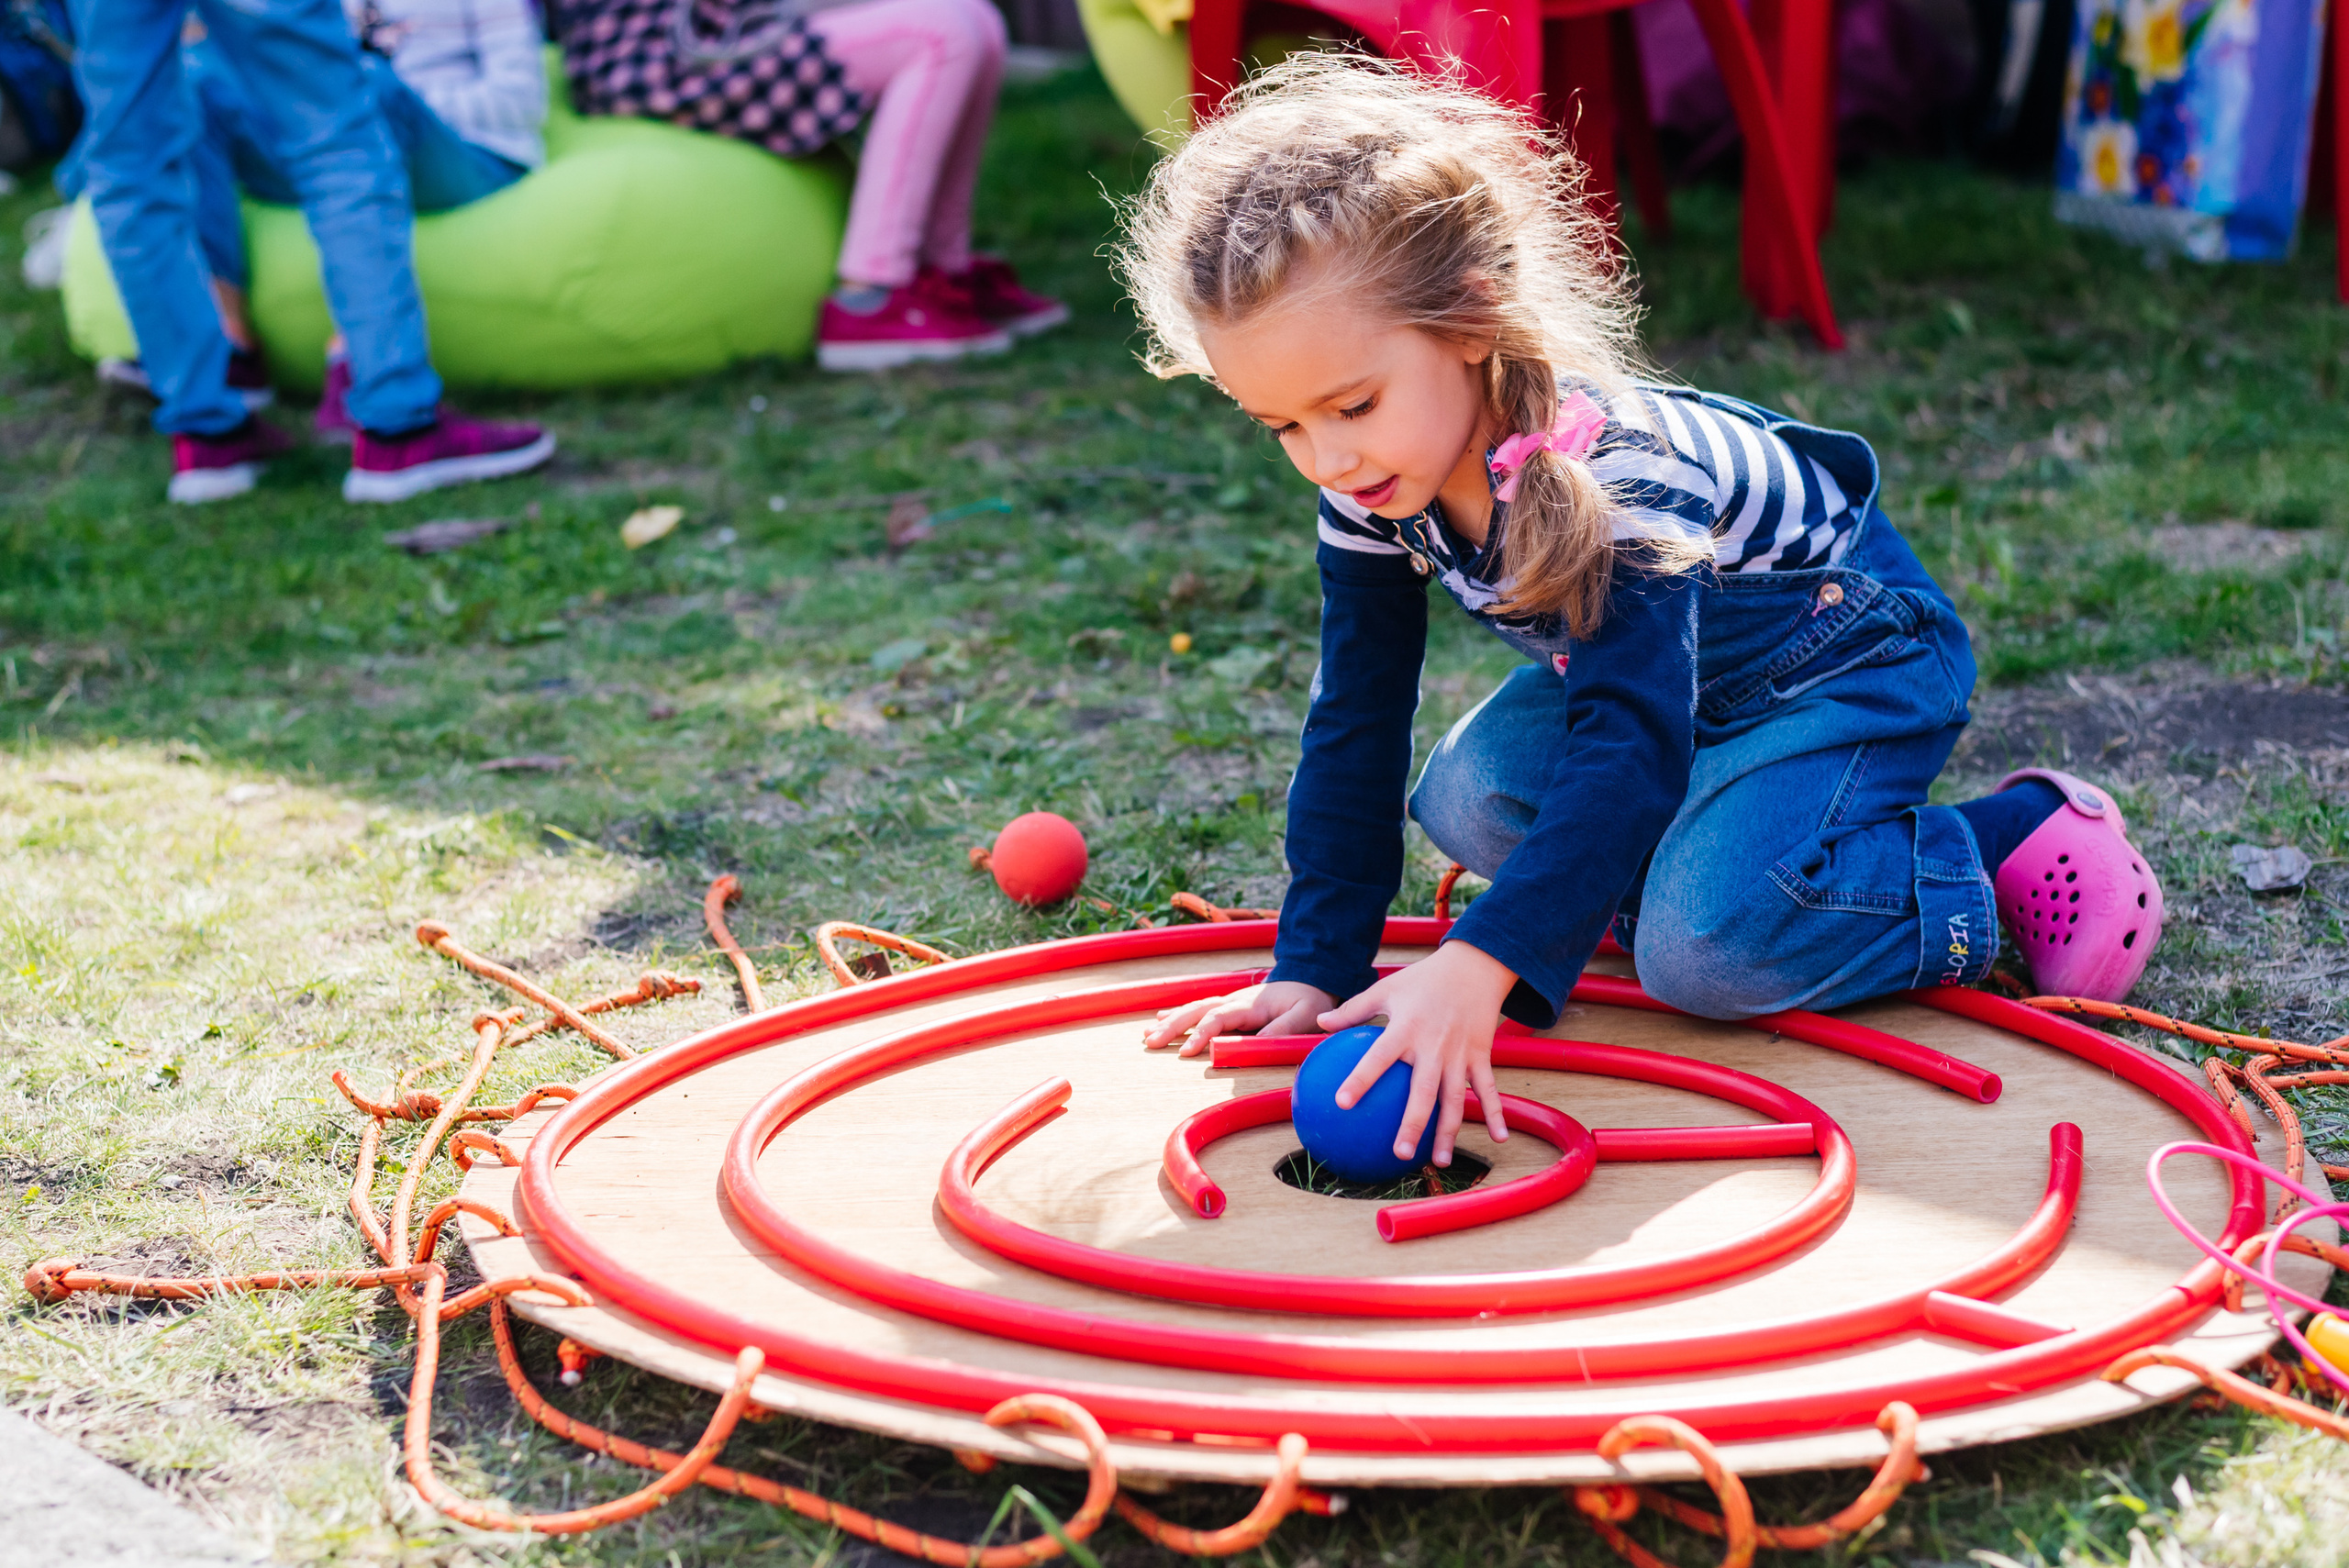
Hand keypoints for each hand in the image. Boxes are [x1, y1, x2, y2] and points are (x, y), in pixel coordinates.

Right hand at [1143, 981, 1336, 1056]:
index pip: (1218, 1017)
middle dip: (1173, 1026)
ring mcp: (1231, 1001)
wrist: (1312, 978)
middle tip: (1151, 1042)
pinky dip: (1179, 1014)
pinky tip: (1162, 1020)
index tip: (1187, 1051)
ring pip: (1195, 1009)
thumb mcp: (1306, 1015)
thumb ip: (1283, 1029)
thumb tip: (1255, 1044)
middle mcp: (1235, 1000)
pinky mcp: (1230, 1006)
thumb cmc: (1310, 1000)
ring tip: (1148, 1035)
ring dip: (1171, 1021)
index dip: (1201, 1034)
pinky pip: (1200, 1009)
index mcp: (1250, 1004)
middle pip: (1198, 1011)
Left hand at [1321, 941, 1516, 1165]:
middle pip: (1423, 1091)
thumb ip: (1353, 1010)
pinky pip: (1489, 1090)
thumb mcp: (1386, 988)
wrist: (1475, 966)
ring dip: (1448, 1131)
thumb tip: (1319, 1024)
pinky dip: (1496, 1114)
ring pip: (1455, 1099)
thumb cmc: (1424, 979)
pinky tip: (1500, 1139)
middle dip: (1413, 1124)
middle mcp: (1434, 1045)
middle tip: (1399, 1152)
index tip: (1343, 1103)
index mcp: (1406, 1028)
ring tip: (1438, 1161)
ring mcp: (1460, 1053)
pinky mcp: (1481, 1056)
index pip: (1378, 1058)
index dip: (1360, 1079)